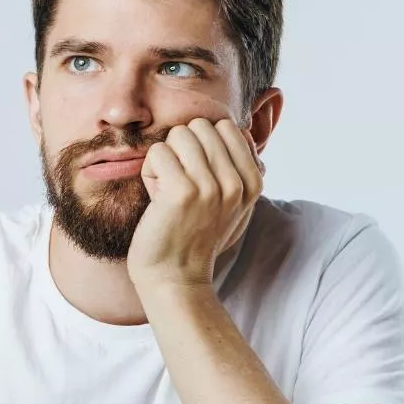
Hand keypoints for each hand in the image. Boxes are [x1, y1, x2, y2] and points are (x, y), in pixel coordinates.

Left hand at [126, 117, 263, 289]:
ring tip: (168, 192)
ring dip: (166, 160)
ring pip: (179, 134)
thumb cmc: (196, 237)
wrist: (175, 278)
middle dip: (182, 150)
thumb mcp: (233, 204)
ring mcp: (211, 187)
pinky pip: (158, 152)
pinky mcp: (182, 192)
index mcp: (253, 181)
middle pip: (200, 126)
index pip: (226, 126)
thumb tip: (241, 129)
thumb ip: (241, 168)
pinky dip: (150, 172)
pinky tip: (156, 199)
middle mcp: (236, 183)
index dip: (202, 145)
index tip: (198, 179)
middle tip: (179, 185)